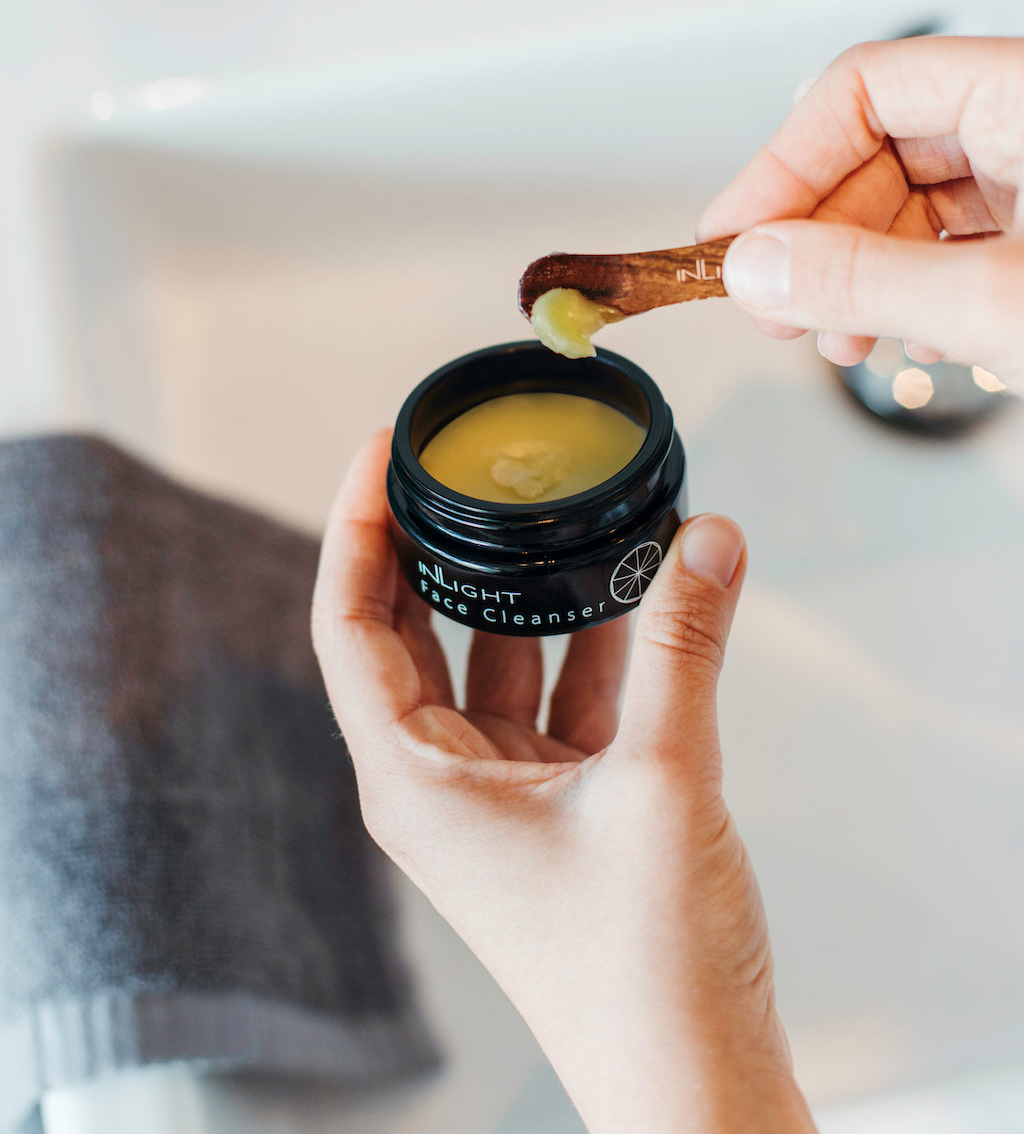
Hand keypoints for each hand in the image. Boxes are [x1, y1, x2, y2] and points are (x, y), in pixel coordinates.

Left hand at [313, 432, 815, 1133]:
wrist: (694, 1083)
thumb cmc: (643, 969)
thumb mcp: (662, 780)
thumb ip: (684, 647)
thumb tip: (704, 538)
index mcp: (412, 778)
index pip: (349, 624)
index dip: (355, 528)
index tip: (379, 452)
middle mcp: (438, 783)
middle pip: (414, 632)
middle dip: (442, 546)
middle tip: (466, 465)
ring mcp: (499, 798)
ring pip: (499, 663)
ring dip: (536, 595)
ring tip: (570, 514)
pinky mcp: (559, 811)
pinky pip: (561, 701)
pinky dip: (595, 648)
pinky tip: (642, 595)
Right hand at [698, 35, 1023, 389]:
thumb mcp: (997, 301)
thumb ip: (868, 280)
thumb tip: (760, 267)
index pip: (867, 88)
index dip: (786, 161)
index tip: (737, 232)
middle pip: (881, 153)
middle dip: (818, 238)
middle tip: (773, 302)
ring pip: (915, 208)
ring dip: (859, 278)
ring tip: (839, 337)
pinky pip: (957, 248)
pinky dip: (914, 295)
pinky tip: (906, 339)